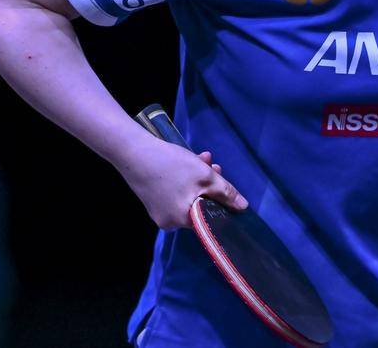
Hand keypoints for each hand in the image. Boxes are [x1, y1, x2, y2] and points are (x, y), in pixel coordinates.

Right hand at [118, 135, 248, 229]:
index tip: (225, 185)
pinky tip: (187, 160)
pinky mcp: (152, 200)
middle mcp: (170, 223)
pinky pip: (175, 193)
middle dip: (209, 183)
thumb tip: (243, 208)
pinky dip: (184, 179)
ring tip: (201, 157)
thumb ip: (226, 193)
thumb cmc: (172, 166)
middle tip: (213, 164)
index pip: (211, 218)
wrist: (134, 152)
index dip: (221, 201)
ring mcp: (159, 212)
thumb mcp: (205, 177)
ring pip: (188, 196)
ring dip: (198, 177)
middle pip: (200, 205)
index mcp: (183, 222)